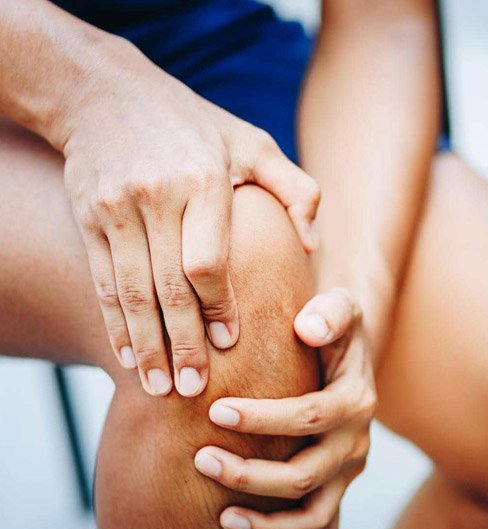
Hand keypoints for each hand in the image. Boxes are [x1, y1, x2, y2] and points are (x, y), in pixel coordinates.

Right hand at [61, 41, 319, 396]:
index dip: (219, 309)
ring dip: (145, 346)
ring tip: (159, 389)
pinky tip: (126, 356)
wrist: (105, 93)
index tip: (230, 346)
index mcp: (204, 180)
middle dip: (181, 343)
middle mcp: (157, 195)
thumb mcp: (254, 143)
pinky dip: (113, 323)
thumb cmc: (196, 124)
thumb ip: (296, 190)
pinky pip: (103, 280)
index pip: (209, 261)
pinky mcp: (88, 217)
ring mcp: (116, 207)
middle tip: (194, 390)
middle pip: (168, 287)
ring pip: (131, 291)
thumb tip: (313, 245)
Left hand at [193, 288, 375, 528]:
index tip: (216, 410)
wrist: (345, 351)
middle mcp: (356, 442)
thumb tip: (306, 328)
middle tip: (201, 461)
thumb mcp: (341, 305)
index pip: (310, 416)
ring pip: (316, 514)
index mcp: (356, 400)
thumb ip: (331, 311)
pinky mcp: (338, 489)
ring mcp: (348, 471)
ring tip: (222, 520)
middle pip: (307, 473)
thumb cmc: (330, 325)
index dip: (264, 418)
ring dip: (270, 523)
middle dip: (252, 474)